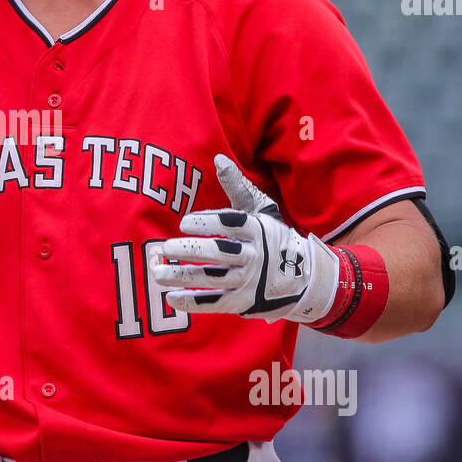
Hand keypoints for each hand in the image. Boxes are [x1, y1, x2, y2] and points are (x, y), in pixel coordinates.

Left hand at [151, 154, 339, 322]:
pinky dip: (192, 302)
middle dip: (190, 250)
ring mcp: (249, 282)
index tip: (184, 222)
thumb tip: (217, 158)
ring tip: (158, 272)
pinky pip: (214, 303)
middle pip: (219, 253)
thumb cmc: (272, 237)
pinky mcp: (242, 303)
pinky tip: (171, 297)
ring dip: (183, 277)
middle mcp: (254, 256)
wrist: (303, 278)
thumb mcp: (260, 210)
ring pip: (212, 279)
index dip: (207, 223)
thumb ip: (237, 186)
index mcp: (258, 230)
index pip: (231, 224)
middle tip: (166, 248)